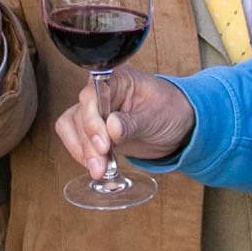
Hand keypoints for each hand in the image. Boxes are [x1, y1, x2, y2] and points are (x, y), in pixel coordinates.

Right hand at [52, 68, 193, 173]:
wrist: (179, 127)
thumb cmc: (171, 111)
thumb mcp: (157, 117)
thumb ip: (133, 123)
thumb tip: (111, 127)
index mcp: (118, 80)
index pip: (92, 95)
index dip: (93, 119)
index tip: (103, 142)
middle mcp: (102, 93)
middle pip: (79, 114)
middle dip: (88, 143)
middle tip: (101, 164)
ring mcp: (96, 112)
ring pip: (72, 127)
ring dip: (82, 151)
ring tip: (99, 169)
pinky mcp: (94, 130)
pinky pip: (75, 139)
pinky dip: (82, 154)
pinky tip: (97, 166)